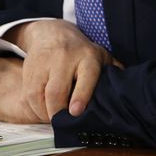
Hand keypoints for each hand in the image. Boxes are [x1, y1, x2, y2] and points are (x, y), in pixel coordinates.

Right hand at [7, 19, 121, 121]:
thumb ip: (113, 73)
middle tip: (63, 123)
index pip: (85, 76)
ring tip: (53, 117)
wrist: (52, 32)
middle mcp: (64, 57)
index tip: (75, 111)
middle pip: (56, 91)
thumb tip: (127, 92)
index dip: (81, 95)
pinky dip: (35, 108)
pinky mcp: (29, 67)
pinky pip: (28, 95)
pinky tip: (43, 109)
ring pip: (38, 95)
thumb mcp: (100, 57)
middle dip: (57, 112)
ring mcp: (45, 61)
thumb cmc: (81, 52)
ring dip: (45, 113)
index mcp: (88, 56)